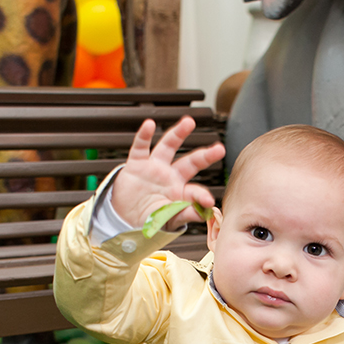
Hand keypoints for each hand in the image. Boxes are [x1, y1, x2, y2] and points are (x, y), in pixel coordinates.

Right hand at [110, 116, 225, 231]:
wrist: (124, 217)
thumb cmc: (148, 219)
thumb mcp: (166, 220)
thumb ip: (184, 214)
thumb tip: (204, 214)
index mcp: (180, 192)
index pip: (195, 191)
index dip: (201, 196)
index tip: (208, 201)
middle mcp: (171, 176)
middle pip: (190, 163)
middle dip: (205, 156)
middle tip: (219, 149)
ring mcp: (154, 168)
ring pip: (168, 147)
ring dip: (178, 134)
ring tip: (189, 122)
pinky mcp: (136, 164)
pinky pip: (140, 147)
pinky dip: (144, 136)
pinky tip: (149, 125)